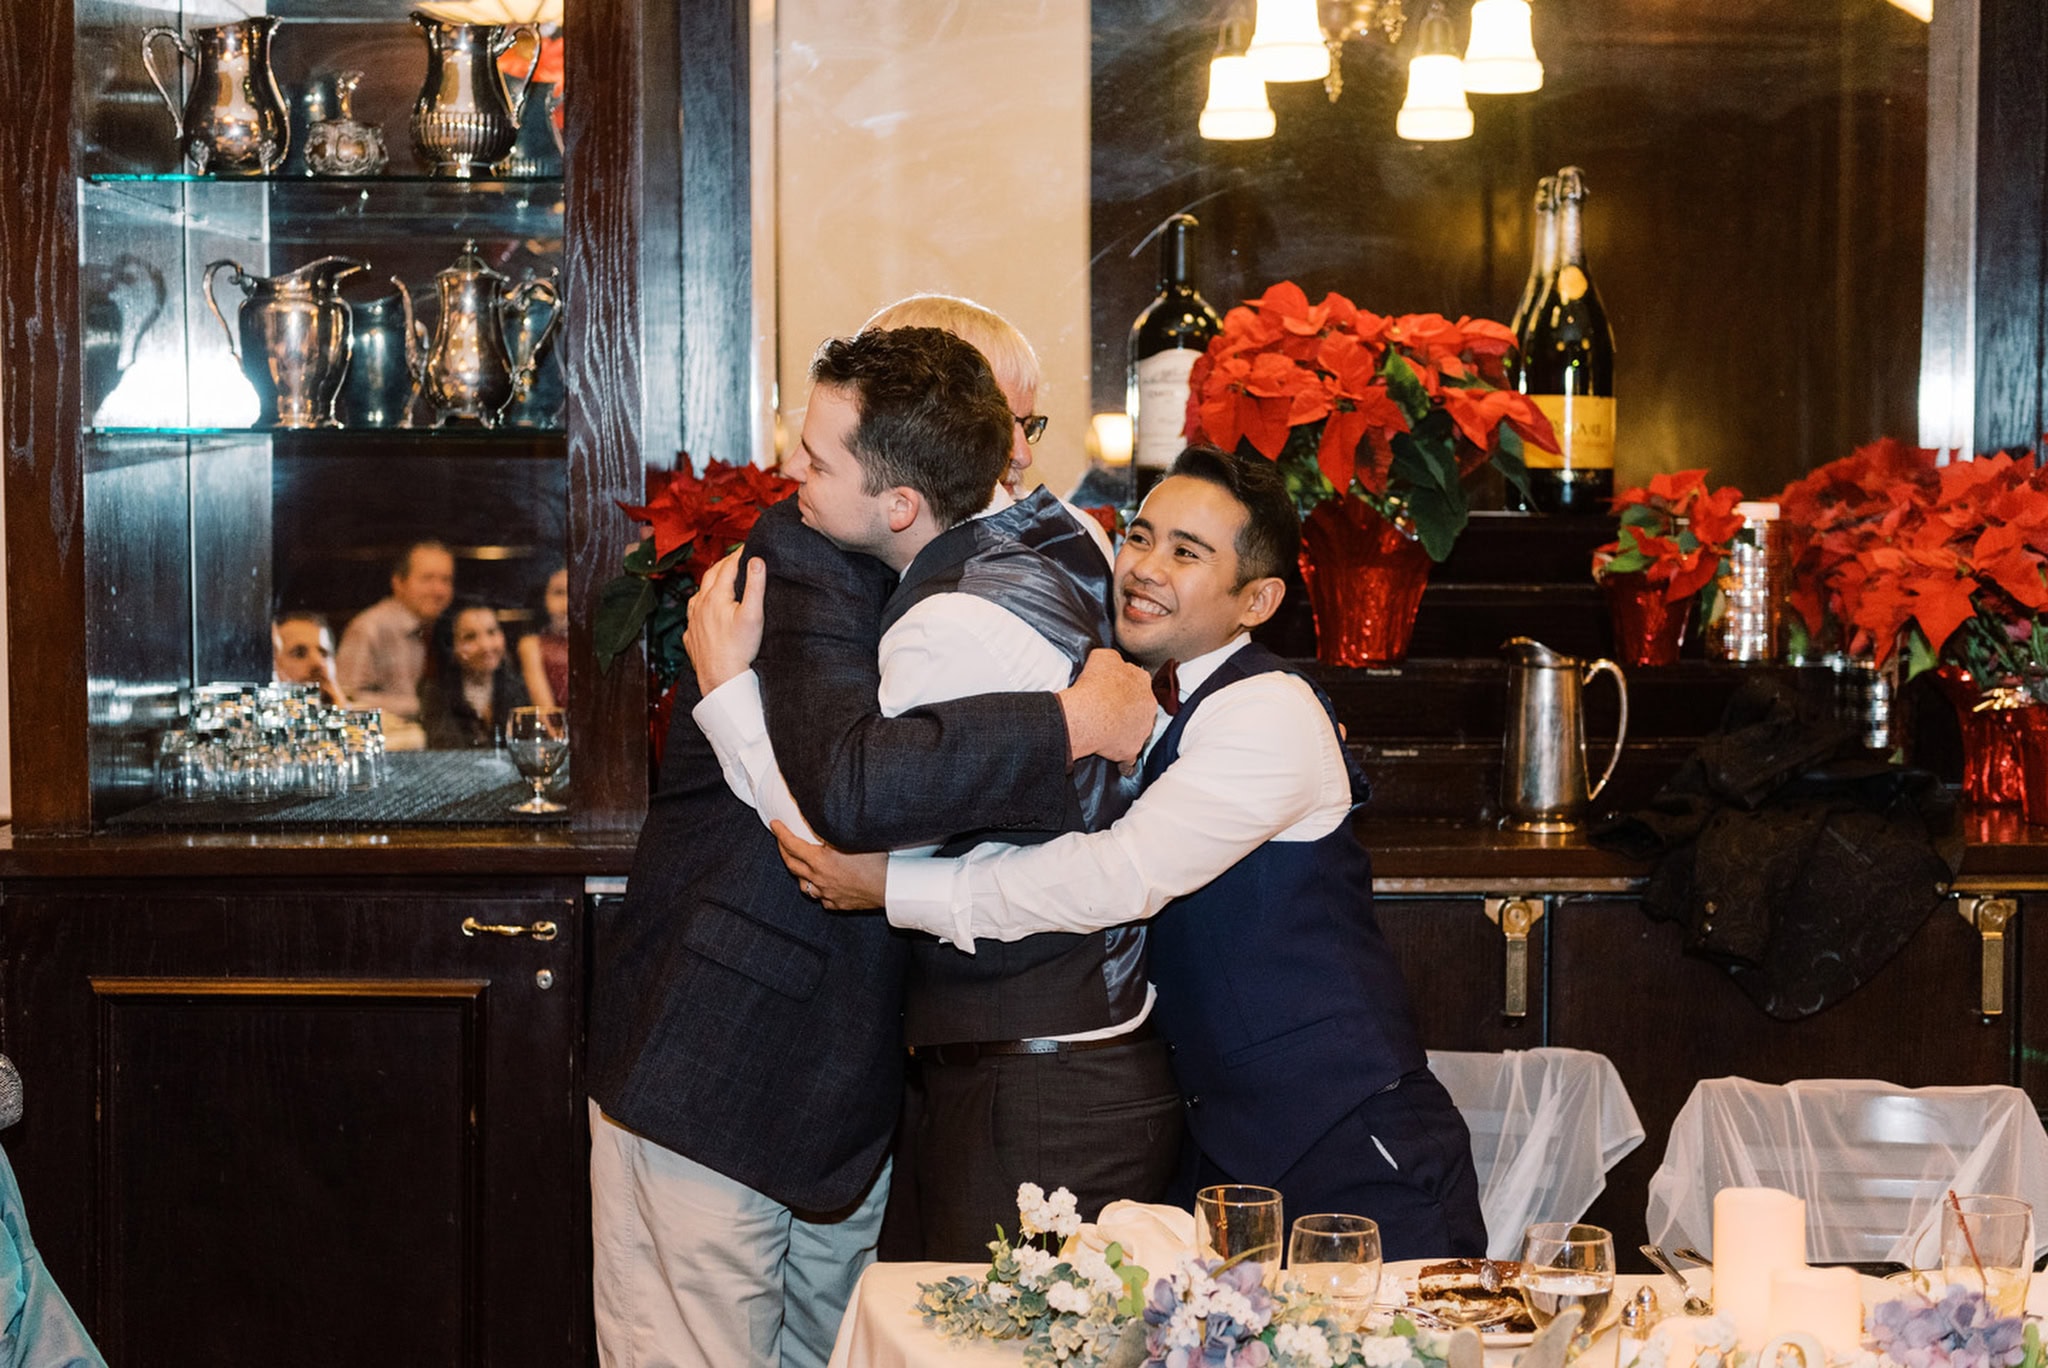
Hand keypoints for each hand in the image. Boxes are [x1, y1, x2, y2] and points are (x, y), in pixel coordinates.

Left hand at [682, 550, 765, 694]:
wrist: (721, 679)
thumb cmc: (739, 649)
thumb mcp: (753, 615)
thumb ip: (755, 585)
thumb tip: (756, 560)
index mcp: (715, 596)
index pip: (727, 567)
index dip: (739, 554)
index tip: (749, 546)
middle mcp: (700, 605)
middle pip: (711, 576)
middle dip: (724, 564)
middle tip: (736, 558)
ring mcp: (693, 621)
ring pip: (699, 594)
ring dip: (710, 583)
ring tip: (721, 581)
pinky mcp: (691, 636)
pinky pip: (694, 614)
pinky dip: (702, 605)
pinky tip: (707, 611)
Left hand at [772, 820, 887, 910]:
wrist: (890, 888)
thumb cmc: (876, 861)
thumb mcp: (853, 838)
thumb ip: (835, 829)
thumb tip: (826, 815)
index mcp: (820, 860)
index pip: (792, 844)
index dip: (781, 833)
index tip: (774, 825)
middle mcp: (818, 878)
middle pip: (792, 865)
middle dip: (783, 851)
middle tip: (781, 841)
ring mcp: (826, 894)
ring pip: (803, 885)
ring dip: (799, 873)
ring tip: (800, 865)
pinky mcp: (837, 904)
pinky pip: (821, 897)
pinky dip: (818, 889)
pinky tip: (823, 884)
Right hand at [1057, 648, 1155, 766]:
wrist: (1088, 715)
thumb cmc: (1094, 685)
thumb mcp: (1103, 656)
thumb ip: (1115, 659)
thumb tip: (1116, 663)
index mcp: (1142, 682)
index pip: (1137, 683)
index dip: (1124, 687)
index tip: (1112, 691)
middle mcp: (1149, 706)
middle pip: (1140, 707)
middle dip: (1128, 710)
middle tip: (1109, 711)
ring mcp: (1143, 730)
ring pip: (1137, 731)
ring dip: (1126, 732)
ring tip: (1107, 732)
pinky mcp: (1132, 750)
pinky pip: (1128, 757)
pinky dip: (1122, 758)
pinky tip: (1112, 757)